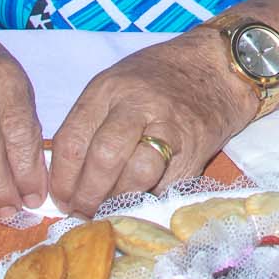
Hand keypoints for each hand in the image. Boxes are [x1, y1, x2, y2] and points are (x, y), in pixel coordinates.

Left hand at [49, 33, 257, 215]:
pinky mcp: (195, 150)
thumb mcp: (115, 85)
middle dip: (87, 196)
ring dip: (117, 201)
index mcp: (109, 88)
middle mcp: (138, 104)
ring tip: (110, 208)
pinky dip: (148, 200)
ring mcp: (170, 127)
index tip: (61, 198)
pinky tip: (139, 200)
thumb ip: (90, 125)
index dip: (62, 180)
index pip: (72, 141)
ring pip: (136, 174)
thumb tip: (68, 182)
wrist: (216, 67)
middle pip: (102, 158)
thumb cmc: (158, 79)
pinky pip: (166, 186)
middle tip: (82, 211)